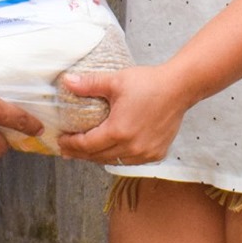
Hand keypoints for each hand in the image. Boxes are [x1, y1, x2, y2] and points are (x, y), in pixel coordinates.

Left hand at [55, 64, 193, 164]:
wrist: (180, 87)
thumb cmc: (149, 83)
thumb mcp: (115, 81)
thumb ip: (89, 84)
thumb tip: (67, 81)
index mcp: (118, 131)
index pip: (86, 145)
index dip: (71, 144)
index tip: (61, 140)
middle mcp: (132, 147)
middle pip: (97, 157)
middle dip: (80, 153)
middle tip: (67, 149)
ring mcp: (145, 153)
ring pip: (113, 161)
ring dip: (98, 157)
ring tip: (86, 151)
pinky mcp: (156, 153)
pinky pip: (130, 161)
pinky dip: (118, 157)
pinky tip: (111, 150)